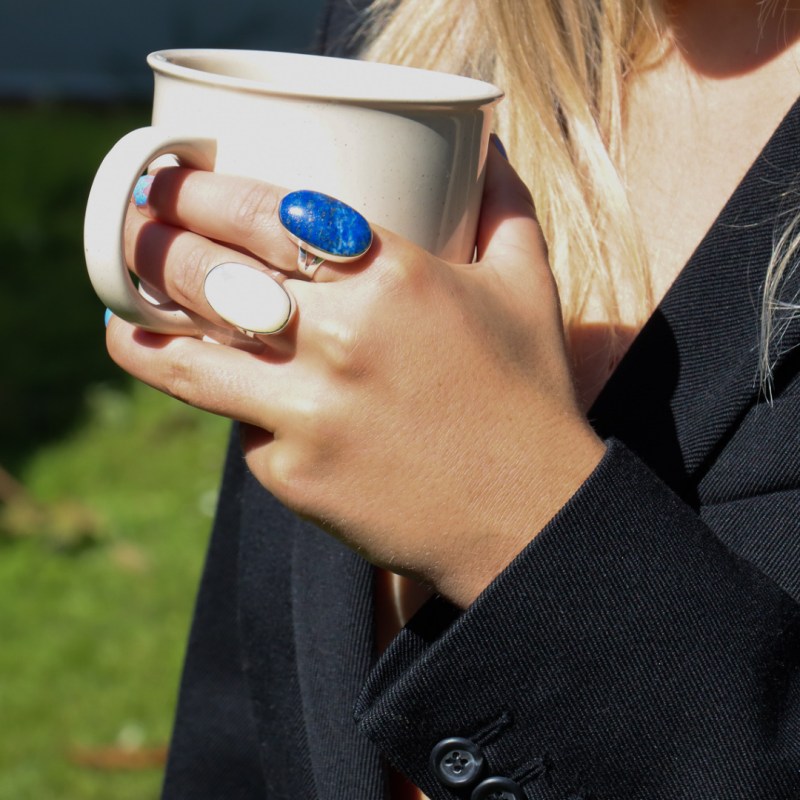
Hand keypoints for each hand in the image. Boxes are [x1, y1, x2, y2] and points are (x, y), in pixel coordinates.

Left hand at [106, 148, 605, 606]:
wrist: (531, 516)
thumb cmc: (530, 397)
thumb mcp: (528, 288)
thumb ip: (505, 206)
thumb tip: (491, 146)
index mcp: (391, 278)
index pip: (261, 211)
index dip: (196, 192)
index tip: (169, 185)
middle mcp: (338, 339)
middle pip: (205, 275)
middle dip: (151, 244)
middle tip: (137, 233)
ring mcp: (306, 413)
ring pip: (186, 359)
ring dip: (139, 328)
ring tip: (121, 313)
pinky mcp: (291, 475)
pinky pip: (241, 431)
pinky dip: (237, 411)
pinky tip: (241, 402)